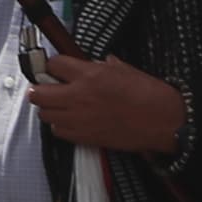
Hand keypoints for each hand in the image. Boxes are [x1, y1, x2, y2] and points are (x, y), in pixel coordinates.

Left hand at [26, 51, 184, 155]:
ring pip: (44, 114)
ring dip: (49, 108)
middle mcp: (79, 96)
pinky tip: (70, 121)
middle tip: (47, 87)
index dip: (52, 65)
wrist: (163, 120)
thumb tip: (91, 64)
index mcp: (89, 75)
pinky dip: (60, 126)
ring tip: (59, 105)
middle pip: (38, 93)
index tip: (54, 67)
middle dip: (40, 88)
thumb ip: (101, 66)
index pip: (53, 64)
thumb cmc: (149, 95)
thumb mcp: (124, 69)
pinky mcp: (84, 137)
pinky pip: (58, 132)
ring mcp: (79, 118)